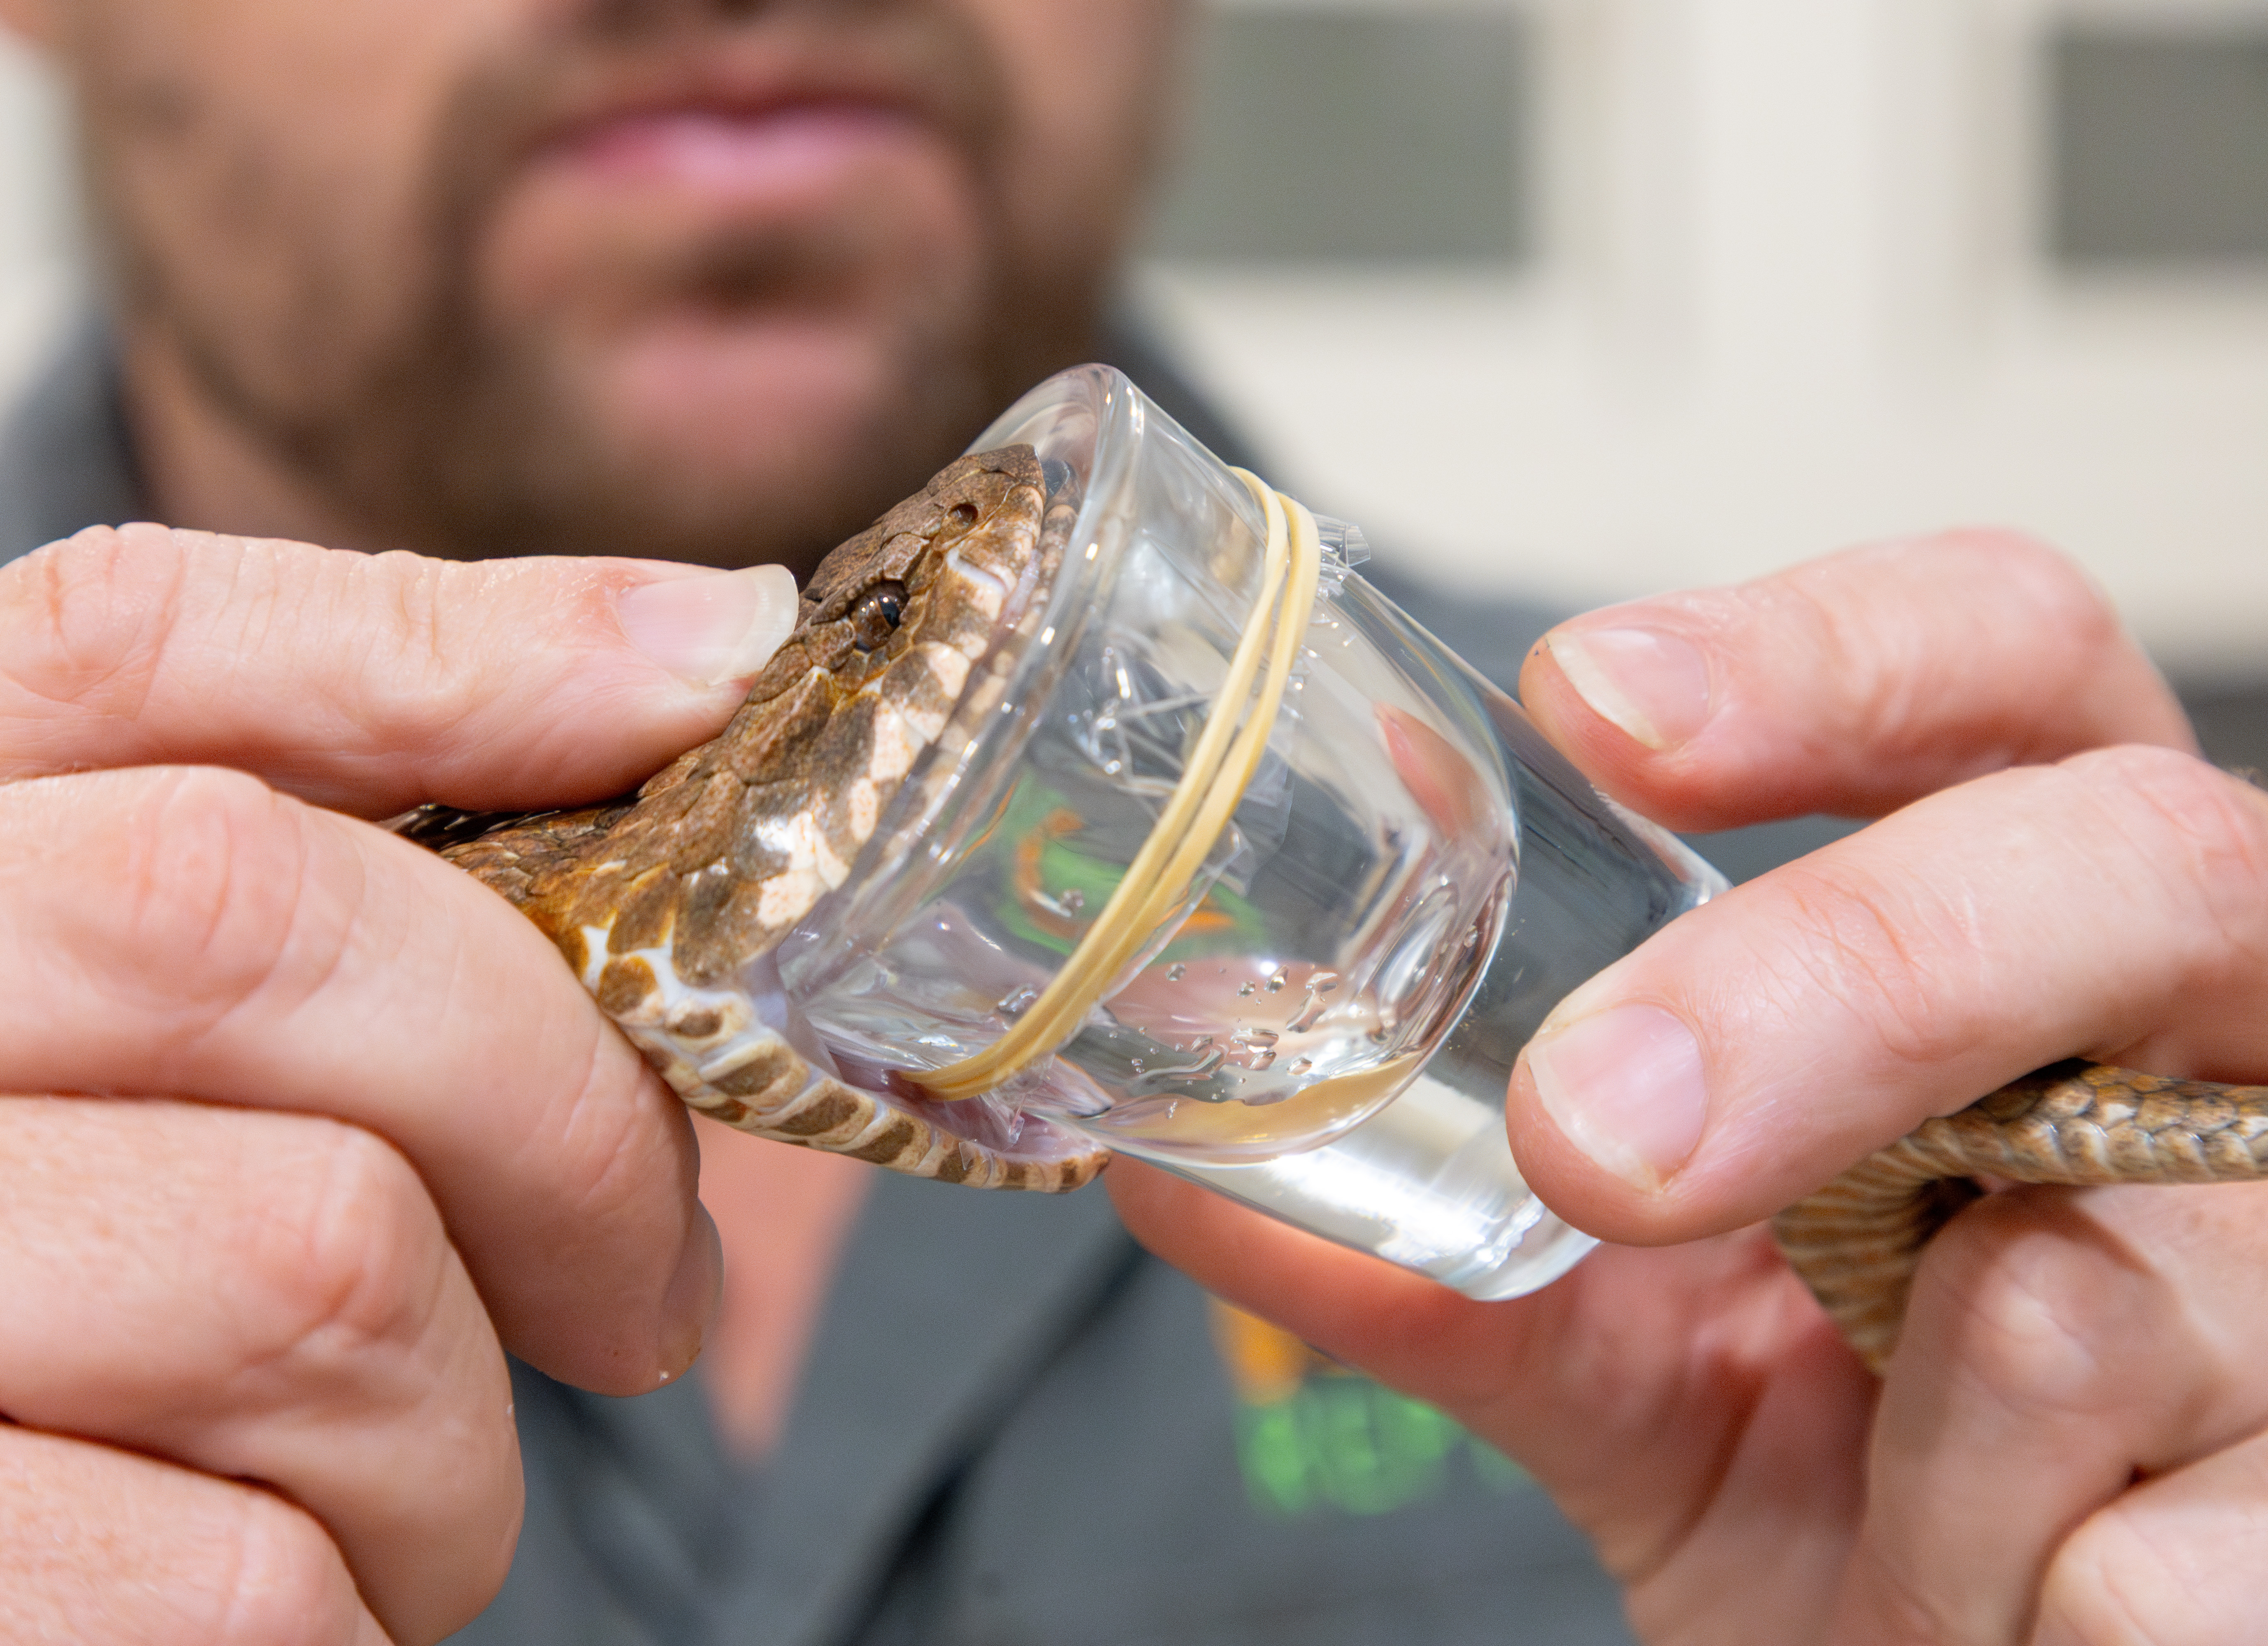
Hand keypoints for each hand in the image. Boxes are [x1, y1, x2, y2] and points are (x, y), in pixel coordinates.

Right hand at [0, 527, 795, 1641]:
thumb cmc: (56, 1302)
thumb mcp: (129, 1017)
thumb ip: (375, 771)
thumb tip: (705, 642)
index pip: (117, 643)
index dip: (456, 671)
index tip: (701, 708)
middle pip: (243, 927)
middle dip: (550, 1110)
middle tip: (636, 1274)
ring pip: (306, 1263)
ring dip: (450, 1429)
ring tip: (395, 1483)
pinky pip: (243, 1576)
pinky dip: (346, 1605)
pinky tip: (280, 1589)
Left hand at [1113, 532, 2267, 1643]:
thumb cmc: (1827, 1469)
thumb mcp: (1628, 1343)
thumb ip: (1440, 1245)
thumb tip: (1181, 1175)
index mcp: (2048, 935)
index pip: (2004, 663)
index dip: (1831, 651)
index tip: (1593, 706)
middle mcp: (2222, 1039)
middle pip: (2121, 870)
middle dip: (1847, 987)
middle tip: (1603, 1139)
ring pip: (2103, 1286)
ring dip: (1925, 1443)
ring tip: (1898, 1506)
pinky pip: (2162, 1561)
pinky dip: (2019, 1606)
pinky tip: (2014, 1608)